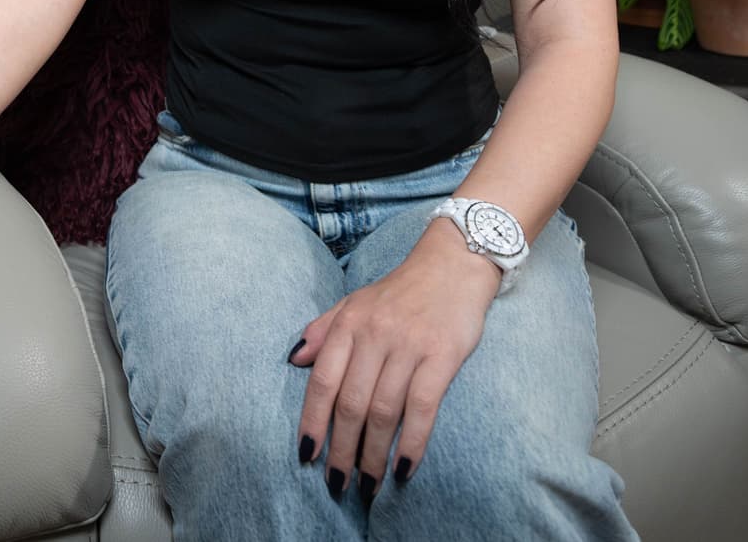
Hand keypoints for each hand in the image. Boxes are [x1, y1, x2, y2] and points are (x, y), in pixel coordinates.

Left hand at [290, 223, 499, 500]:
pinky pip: (422, 407)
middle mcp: (374, 335)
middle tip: (337, 483)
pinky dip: (411, 442)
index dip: (312, 422)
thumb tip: (294, 359)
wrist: (453, 264)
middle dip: (341, 449)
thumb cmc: (400, 291)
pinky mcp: (442, 356)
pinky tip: (403, 467)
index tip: (306, 455)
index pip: (322, 382)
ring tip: (368, 484)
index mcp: (348, 324)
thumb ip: (324, 329)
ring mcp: (408, 346)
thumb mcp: (355, 301)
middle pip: (350, 404)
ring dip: (373, 454)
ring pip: (383, 411)